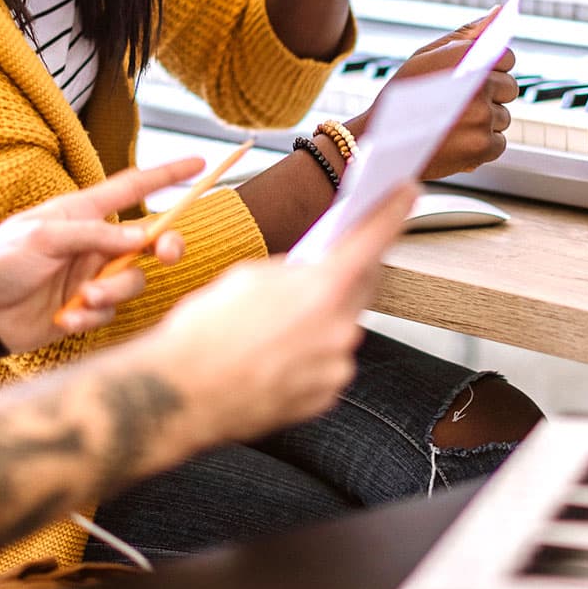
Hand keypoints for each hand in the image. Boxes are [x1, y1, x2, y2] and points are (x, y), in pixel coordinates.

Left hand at [0, 157, 203, 352]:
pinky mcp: (84, 308)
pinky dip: (91, 316)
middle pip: (149, 240)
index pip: (133, 188)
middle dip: (164, 246)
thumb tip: (141, 238)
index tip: (200, 163)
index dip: (168, 174)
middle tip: (164, 254)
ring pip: (132, 281)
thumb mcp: (42, 236)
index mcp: (82, 212)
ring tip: (82, 298)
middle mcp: (93, 242)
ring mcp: (91, 276)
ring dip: (112, 291)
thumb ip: (93, 235)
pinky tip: (64, 318)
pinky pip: (109, 313)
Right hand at [158, 184, 417, 445]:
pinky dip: (310, 352)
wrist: (180, 394)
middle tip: (321, 264)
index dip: (392, 212)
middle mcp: (340, 330)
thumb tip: (306, 272)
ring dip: (320, 316)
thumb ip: (291, 269)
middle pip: (362, 286)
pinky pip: (328, 362)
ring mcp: (335, 368)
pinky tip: (273, 352)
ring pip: (341, 327)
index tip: (407, 191)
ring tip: (273, 322)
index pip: (371, 240)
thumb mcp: (246, 277)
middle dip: (347, 270)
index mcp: (322, 290)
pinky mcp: (324, 397)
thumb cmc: (204, 332)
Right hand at [351, 10, 516, 178]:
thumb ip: (465, 34)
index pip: (507, 57)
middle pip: (509, 88)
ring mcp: (482, 119)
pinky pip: (498, 143)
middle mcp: (478, 86)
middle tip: (457, 105)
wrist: (376, 142)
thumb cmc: (400, 97)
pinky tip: (455, 142)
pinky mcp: (483, 147)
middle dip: (489, 96)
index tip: (474, 77)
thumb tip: (499, 12)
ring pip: (503, 117)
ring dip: (483, 123)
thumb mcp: (425, 57)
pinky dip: (480, 146)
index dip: (492, 67)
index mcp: (464, 57)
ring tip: (450, 125)